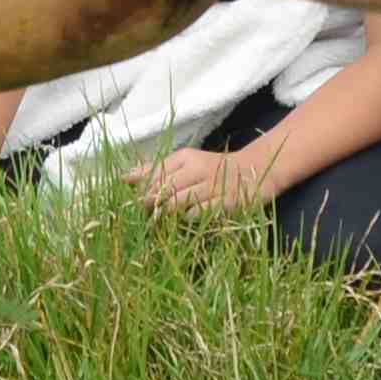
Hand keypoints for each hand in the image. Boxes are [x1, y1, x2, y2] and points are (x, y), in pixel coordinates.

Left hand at [130, 141, 269, 215]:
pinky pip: (201, 212)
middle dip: (150, 203)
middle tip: (145, 214)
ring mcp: (214, 186)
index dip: (143, 190)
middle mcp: (199, 169)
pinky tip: (185, 220)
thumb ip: (157, 170)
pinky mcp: (227, 203)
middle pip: (164, 188)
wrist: (255, 170)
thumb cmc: (213, 169)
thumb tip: (125, 178)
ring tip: (160, 221)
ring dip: (166, 212)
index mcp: (186, 158)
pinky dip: (189, 217)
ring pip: (179, 201)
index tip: (136, 202)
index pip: (156, 174)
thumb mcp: (185, 163)